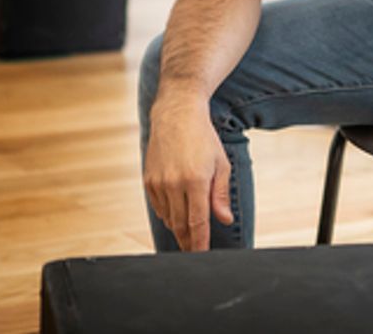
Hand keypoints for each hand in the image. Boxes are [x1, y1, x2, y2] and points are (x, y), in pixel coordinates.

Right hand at [143, 101, 233, 250]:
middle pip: (181, 225)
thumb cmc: (204, 139)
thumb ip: (220, 194)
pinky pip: (159, 208)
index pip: (197, 222)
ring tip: (189, 235)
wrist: (176, 117)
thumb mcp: (221, 164)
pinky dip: (168, 215)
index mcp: (195, 181)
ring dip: (179, 229)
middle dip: (189, 242)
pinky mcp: (148, 182)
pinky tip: (177, 215)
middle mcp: (174, 184)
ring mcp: (158, 184)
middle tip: (195, 253)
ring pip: (169, 218)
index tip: (202, 256)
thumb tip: (224, 219)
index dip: (199, 243)